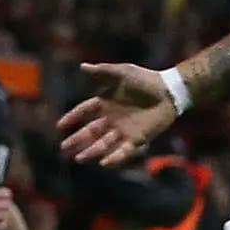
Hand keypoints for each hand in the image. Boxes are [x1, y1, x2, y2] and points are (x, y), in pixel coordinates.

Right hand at [0, 169, 15, 229]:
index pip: (4, 193)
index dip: (6, 193)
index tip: (3, 194)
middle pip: (6, 204)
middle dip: (6, 202)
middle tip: (2, 202)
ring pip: (5, 215)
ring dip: (4, 212)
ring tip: (0, 210)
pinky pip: (0, 225)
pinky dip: (2, 223)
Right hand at [57, 61, 181, 166]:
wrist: (169, 91)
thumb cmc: (145, 79)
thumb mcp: (123, 72)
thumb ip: (103, 71)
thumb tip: (82, 66)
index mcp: (106, 102)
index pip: (85, 111)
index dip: (72, 117)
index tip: (60, 126)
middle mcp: (112, 118)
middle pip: (90, 131)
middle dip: (77, 140)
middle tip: (64, 148)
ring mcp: (123, 130)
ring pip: (103, 143)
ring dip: (91, 151)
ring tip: (79, 159)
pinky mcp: (137, 139)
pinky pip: (123, 150)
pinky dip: (114, 157)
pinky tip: (104, 163)